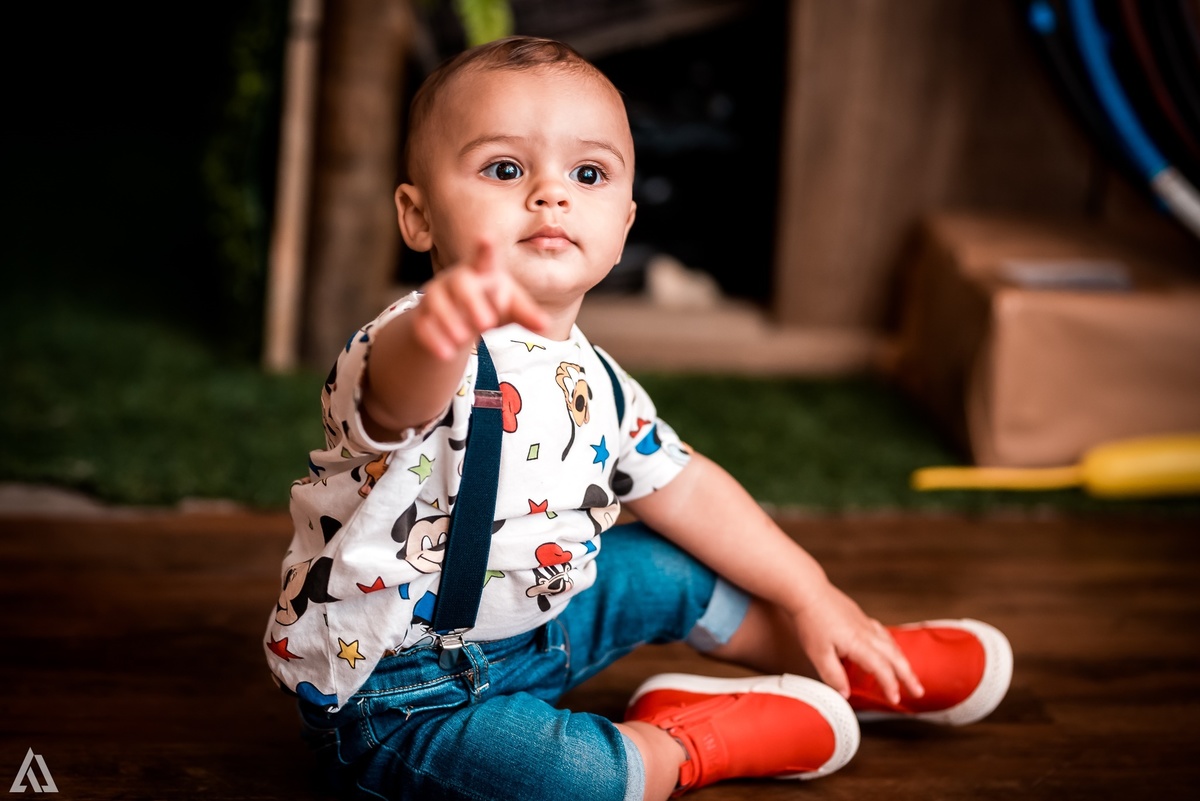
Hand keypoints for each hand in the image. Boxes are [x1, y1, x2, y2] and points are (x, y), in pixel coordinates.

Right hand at [410, 240, 547, 359]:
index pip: (484, 259)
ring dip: (449, 320)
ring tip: (463, 339)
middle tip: (486, 323)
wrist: (456, 319)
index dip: (485, 250)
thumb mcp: (511, 307)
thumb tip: (545, 324)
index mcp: (482, 273)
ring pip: (436, 303)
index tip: (487, 239)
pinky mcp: (422, 317)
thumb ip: (527, 314)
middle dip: (471, 301)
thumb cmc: (489, 304)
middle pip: (460, 283)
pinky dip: (433, 339)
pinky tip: (446, 354)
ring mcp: (435, 296)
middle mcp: (456, 280)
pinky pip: (422, 325)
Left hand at [790, 581, 923, 703]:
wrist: (808, 591)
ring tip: (908, 674)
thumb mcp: (818, 654)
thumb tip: (845, 694)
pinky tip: (889, 648)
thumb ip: (833, 675)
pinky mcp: (860, 617)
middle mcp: (867, 633)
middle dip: (908, 676)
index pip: (881, 669)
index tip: (895, 700)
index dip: (890, 685)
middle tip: (918, 691)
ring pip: (891, 644)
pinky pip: (883, 633)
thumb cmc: (811, 620)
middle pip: (895, 657)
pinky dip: (891, 645)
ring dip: (902, 661)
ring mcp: (865, 624)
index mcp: (859, 644)